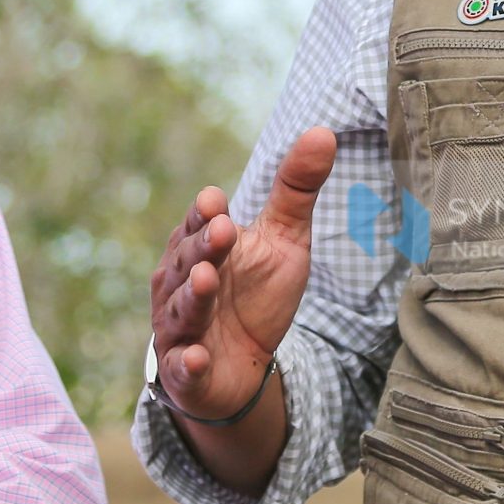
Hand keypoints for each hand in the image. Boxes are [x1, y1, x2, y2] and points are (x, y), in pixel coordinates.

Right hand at [147, 128, 332, 422]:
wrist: (242, 367)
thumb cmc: (256, 294)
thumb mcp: (284, 240)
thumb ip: (296, 189)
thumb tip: (323, 131)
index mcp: (199, 246)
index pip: (198, 224)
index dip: (205, 214)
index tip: (217, 200)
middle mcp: (179, 283)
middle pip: (187, 261)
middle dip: (203, 246)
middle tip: (223, 229)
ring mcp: (179, 328)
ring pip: (181, 310)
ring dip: (192, 296)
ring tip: (205, 280)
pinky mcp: (184, 372)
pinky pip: (181, 368)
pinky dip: (186, 363)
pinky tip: (196, 358)